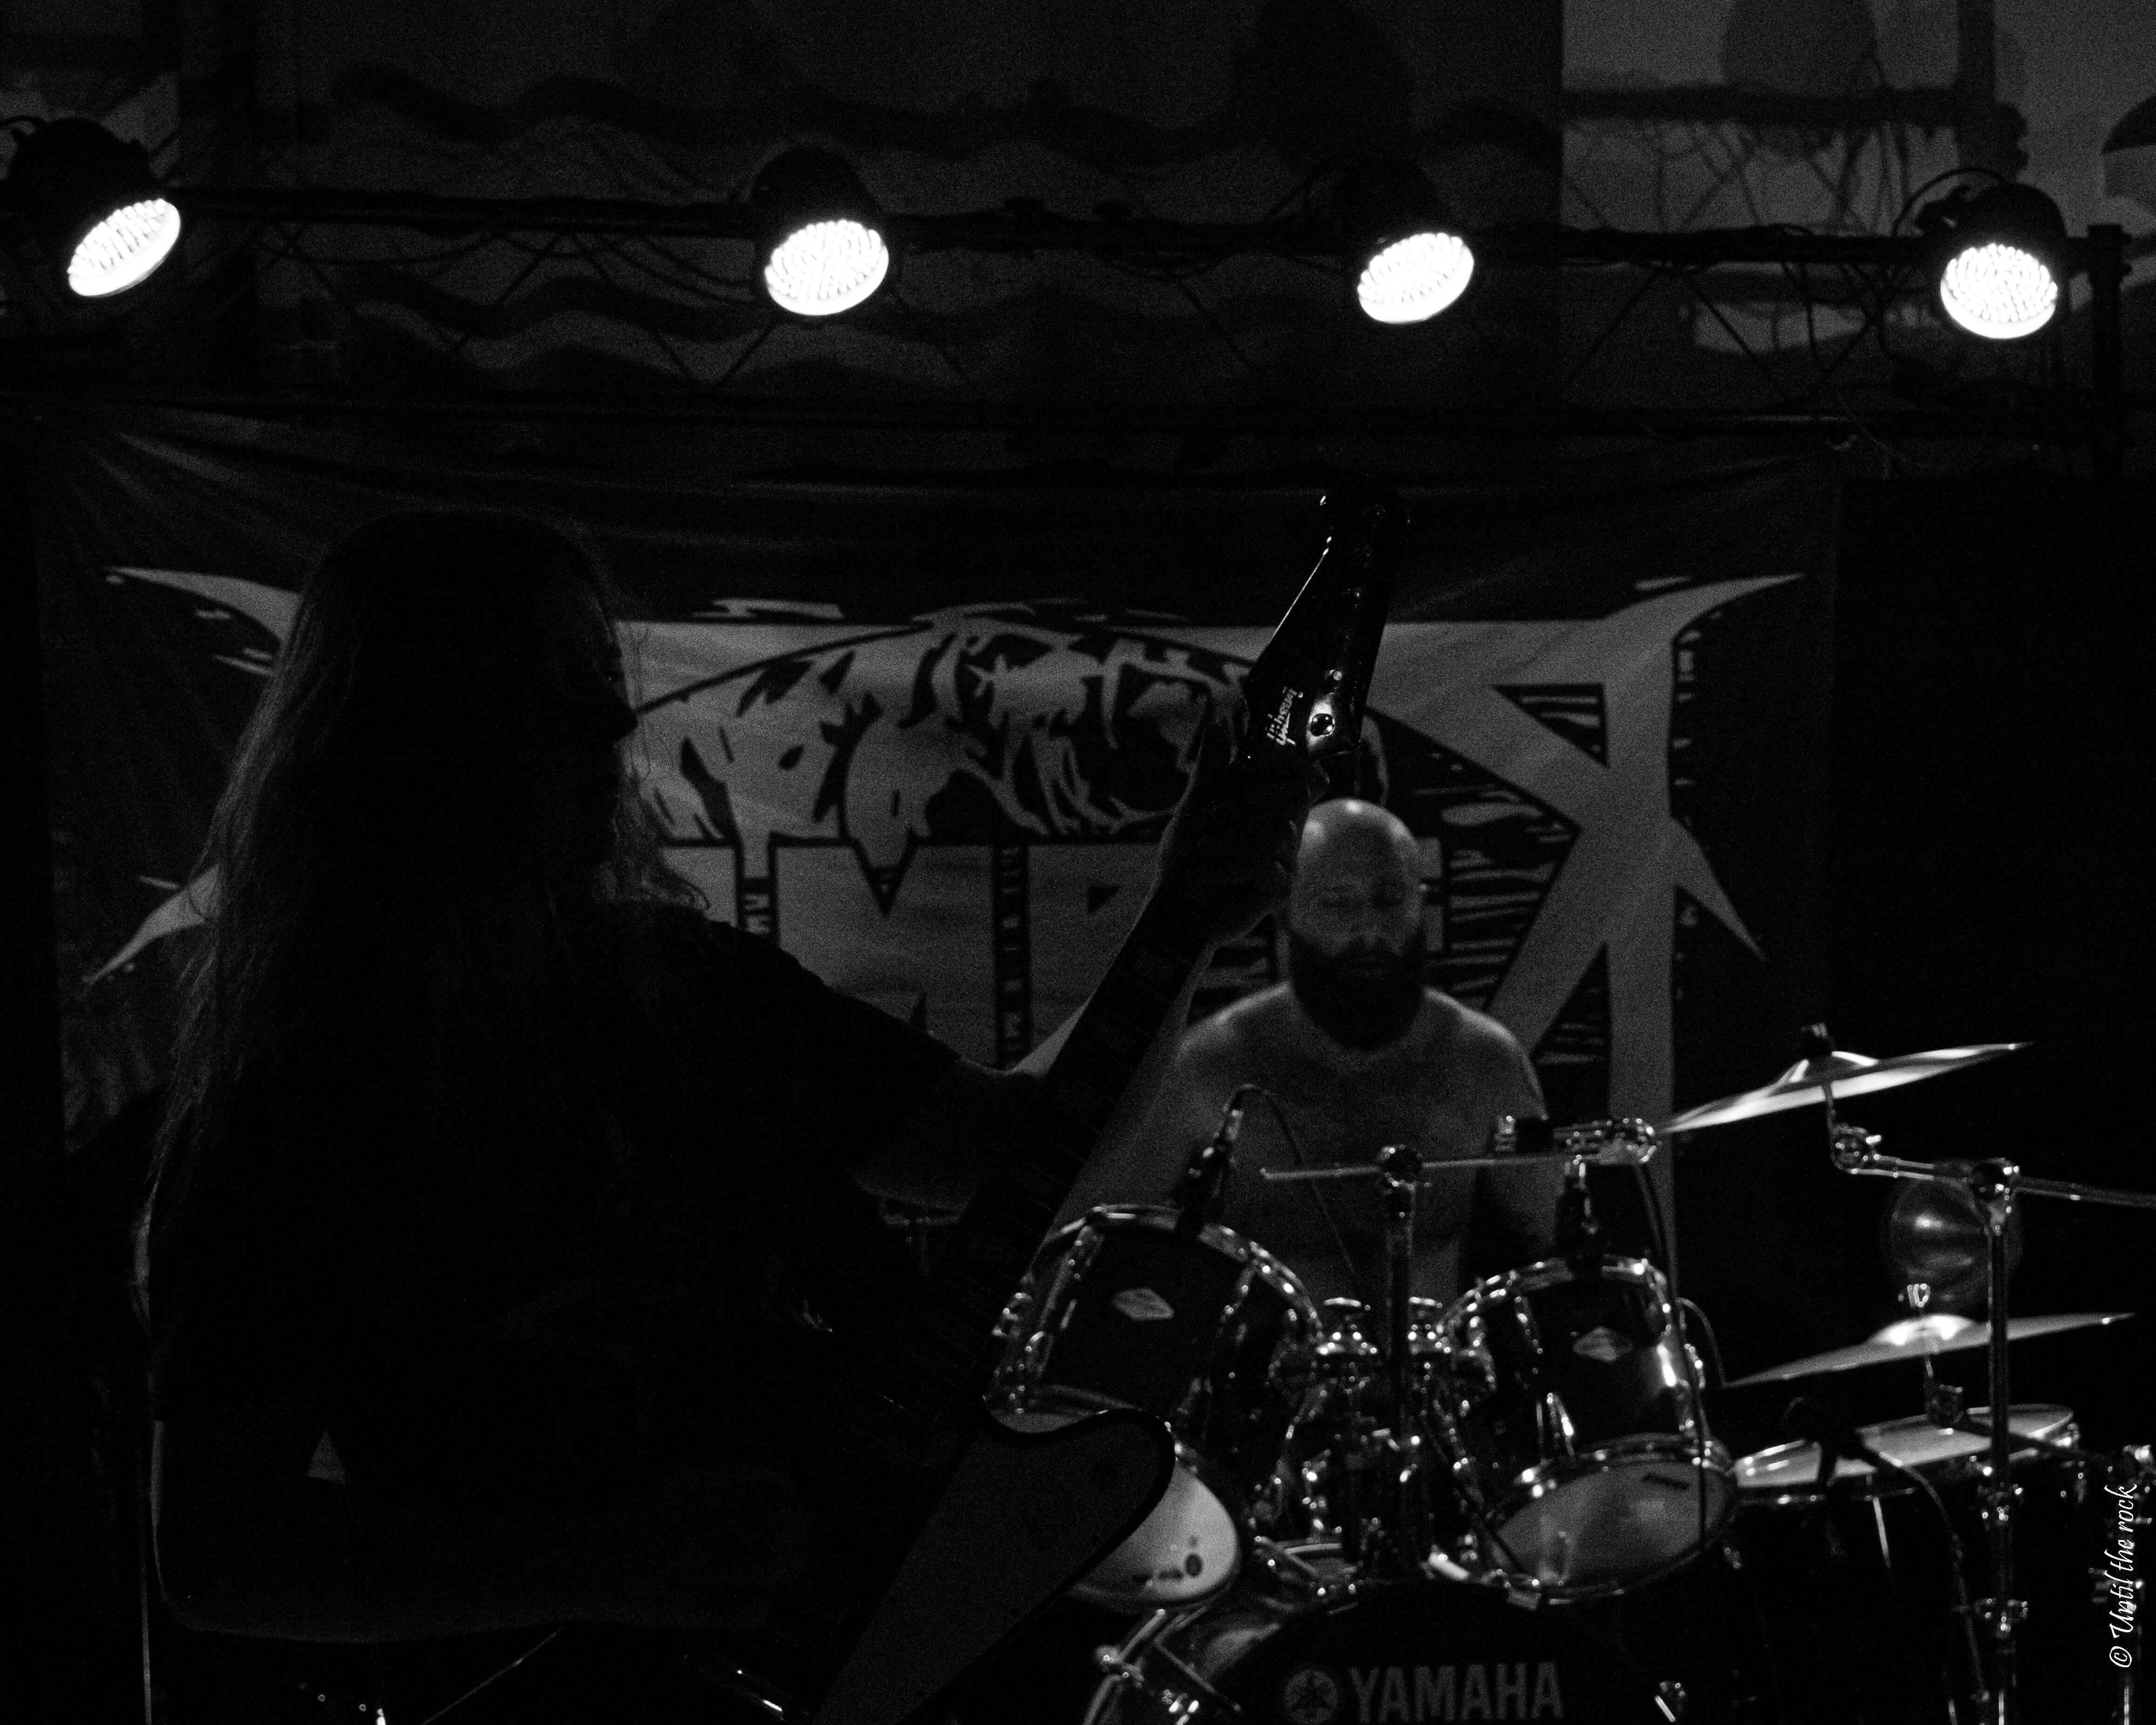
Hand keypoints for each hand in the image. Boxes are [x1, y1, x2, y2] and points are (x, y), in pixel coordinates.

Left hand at [1156, 709, 1316, 944]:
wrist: (1171, 908)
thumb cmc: (1183, 861)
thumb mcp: (1193, 809)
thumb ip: (1210, 772)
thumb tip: (1216, 725)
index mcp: (1268, 808)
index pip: (1303, 775)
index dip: (1290, 762)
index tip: (1253, 766)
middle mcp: (1284, 832)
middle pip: (1294, 795)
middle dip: (1243, 803)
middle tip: (1209, 822)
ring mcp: (1286, 861)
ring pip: (1276, 828)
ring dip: (1227, 838)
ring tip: (1202, 853)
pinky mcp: (1280, 889)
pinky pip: (1262, 860)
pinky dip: (1223, 866)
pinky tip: (1204, 876)